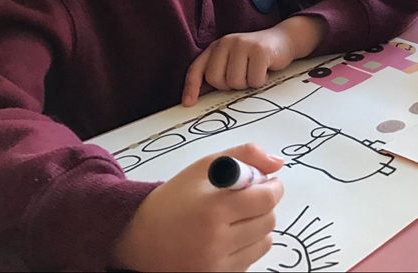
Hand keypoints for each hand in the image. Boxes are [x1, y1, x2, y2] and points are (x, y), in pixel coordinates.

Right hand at [111, 143, 284, 271]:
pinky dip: (246, 245)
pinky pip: (251, 259)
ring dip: (257, 226)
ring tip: (235, 218)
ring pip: (264, 240)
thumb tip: (278, 163)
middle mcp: (217, 241)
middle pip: (268, 220)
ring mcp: (217, 265)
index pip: (266, 199)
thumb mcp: (205, 167)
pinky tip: (227, 236)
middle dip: (264, 205)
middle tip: (247, 198)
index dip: (273, 187)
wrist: (139, 240)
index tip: (268, 181)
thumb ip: (244, 156)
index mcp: (213, 209)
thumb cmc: (173, 200)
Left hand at [182, 16, 326, 105]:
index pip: (196, 68)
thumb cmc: (255, 57)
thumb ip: (218, 74)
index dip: (191, 87)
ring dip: (248, 84)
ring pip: (235, 81)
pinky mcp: (260, 50)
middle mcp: (226, 43)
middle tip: (243, 77)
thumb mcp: (233, 61)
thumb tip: (197, 98)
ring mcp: (243, 45)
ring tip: (255, 72)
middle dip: (230, 85)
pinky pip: (254, 80)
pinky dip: (261, 81)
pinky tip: (265, 71)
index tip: (188, 103)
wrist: (283, 40)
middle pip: (216, 79)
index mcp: (216, 47)